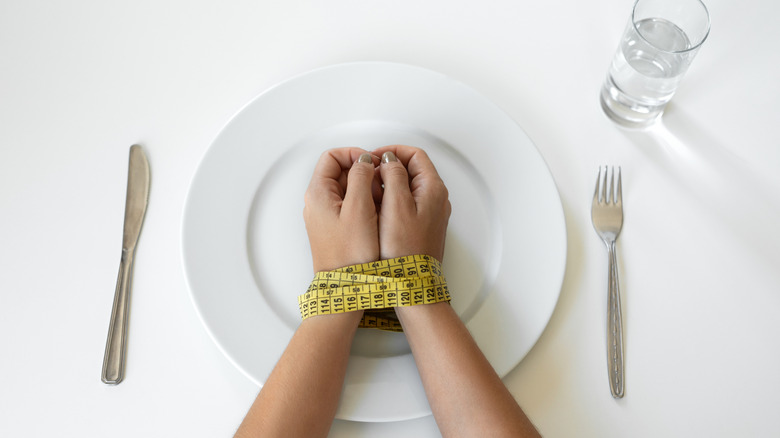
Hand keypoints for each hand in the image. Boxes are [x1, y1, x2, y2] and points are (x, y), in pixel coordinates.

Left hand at [303, 148, 380, 271]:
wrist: (346, 287)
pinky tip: (377, 215)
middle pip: (340, 171)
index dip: (354, 154)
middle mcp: (318, 203)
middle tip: (380, 184)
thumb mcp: (359, 209)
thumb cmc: (350, 255)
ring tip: (381, 202)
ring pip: (347, 189)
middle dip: (363, 173)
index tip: (372, 163)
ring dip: (366, 189)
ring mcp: (326, 216)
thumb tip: (364, 160)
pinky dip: (365, 204)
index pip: (332, 157)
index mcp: (318, 193)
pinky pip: (350, 206)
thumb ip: (360, 178)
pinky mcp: (336, 228)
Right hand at [372, 145, 450, 260]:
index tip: (374, 157)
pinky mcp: (422, 226)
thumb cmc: (406, 250)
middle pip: (413, 169)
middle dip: (389, 167)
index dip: (393, 151)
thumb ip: (394, 176)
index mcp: (433, 189)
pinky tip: (377, 208)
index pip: (415, 155)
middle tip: (369, 173)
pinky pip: (407, 203)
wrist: (412, 282)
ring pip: (408, 186)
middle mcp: (436, 199)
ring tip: (370, 190)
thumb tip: (390, 160)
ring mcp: (430, 213)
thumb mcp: (396, 205)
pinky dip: (391, 199)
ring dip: (388, 183)